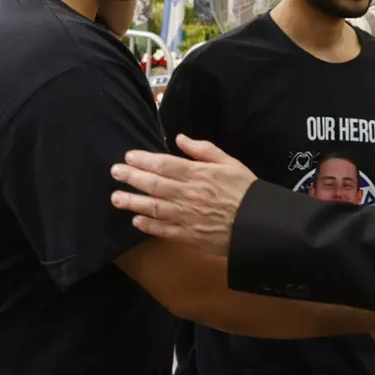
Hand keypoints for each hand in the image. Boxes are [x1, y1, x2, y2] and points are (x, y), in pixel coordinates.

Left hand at [110, 134, 257, 255]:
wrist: (259, 224)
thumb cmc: (245, 191)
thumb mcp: (230, 163)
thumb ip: (204, 150)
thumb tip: (180, 139)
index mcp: (199, 174)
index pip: (164, 164)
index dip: (143, 160)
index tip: (128, 157)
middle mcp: (189, 194)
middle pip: (154, 184)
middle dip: (131, 178)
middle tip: (114, 172)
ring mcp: (187, 216)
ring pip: (153, 207)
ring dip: (132, 202)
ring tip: (116, 198)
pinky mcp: (189, 235)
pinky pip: (163, 230)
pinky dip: (148, 226)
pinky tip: (136, 221)